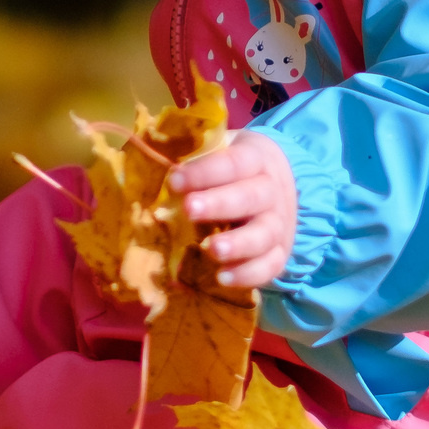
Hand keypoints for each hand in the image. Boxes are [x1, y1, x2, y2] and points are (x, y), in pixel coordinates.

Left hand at [168, 133, 297, 290]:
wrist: (276, 183)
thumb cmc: (233, 168)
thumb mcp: (219, 150)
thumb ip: (191, 155)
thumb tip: (148, 164)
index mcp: (256, 158)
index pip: (233, 163)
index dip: (204, 172)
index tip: (174, 181)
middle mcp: (272, 191)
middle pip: (250, 198)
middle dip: (219, 204)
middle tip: (189, 209)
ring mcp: (280, 223)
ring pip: (264, 234)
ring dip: (237, 244)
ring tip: (210, 250)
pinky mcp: (280, 251)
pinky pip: (270, 266)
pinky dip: (248, 274)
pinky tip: (222, 279)